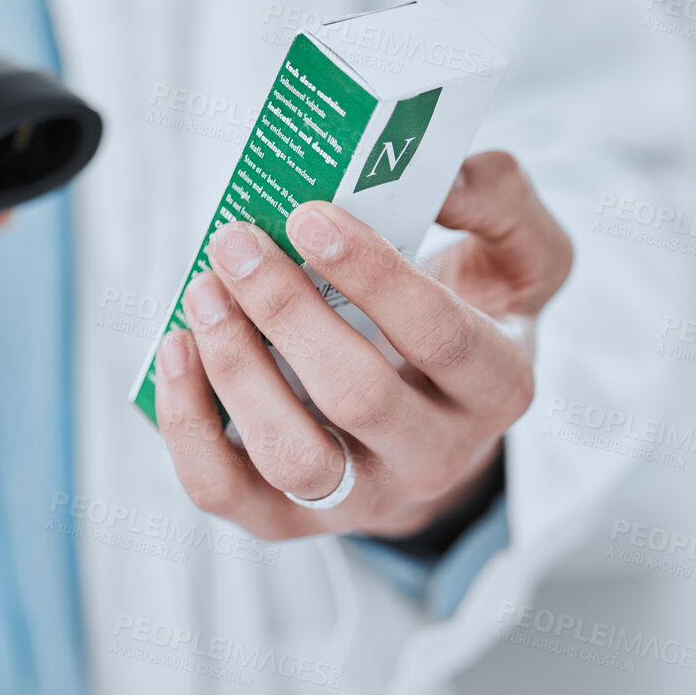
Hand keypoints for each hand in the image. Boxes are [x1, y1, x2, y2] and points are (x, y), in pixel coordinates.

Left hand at [152, 151, 572, 540]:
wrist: (440, 419)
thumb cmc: (470, 314)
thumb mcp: (519, 253)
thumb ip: (500, 199)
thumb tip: (443, 176)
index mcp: (498, 385)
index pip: (440, 337)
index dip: (372, 275)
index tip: (308, 215)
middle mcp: (436, 456)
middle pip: (359, 398)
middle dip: (286, 312)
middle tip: (236, 243)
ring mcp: (361, 497)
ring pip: (293, 458)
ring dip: (236, 370)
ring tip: (203, 292)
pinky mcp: (290, 518)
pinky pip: (226, 490)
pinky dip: (187, 424)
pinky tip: (176, 350)